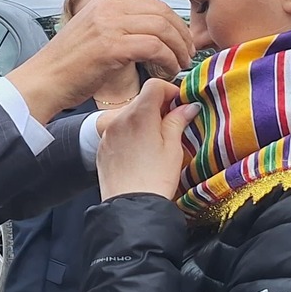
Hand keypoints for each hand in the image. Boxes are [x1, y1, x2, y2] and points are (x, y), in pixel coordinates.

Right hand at [6, 0, 190, 124]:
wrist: (42, 82)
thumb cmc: (67, 68)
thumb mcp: (92, 37)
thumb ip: (116, 30)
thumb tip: (147, 34)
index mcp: (103, 4)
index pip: (151, 3)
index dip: (173, 21)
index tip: (181, 40)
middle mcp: (106, 9)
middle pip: (160, 12)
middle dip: (181, 33)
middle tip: (188, 52)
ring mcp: (108, 26)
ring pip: (161, 28)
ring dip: (178, 47)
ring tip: (180, 64)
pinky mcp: (111, 46)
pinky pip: (153, 46)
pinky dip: (167, 59)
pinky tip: (168, 71)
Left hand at [96, 78, 199, 199]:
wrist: (131, 205)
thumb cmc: (155, 179)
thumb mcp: (173, 147)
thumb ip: (178, 121)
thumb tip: (187, 107)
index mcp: (139, 115)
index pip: (154, 86)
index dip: (170, 90)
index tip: (179, 103)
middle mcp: (120, 119)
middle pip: (141, 99)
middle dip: (158, 106)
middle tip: (173, 122)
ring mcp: (108, 133)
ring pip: (129, 115)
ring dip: (144, 120)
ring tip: (157, 139)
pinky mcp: (103, 147)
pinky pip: (118, 131)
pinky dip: (131, 133)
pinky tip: (141, 151)